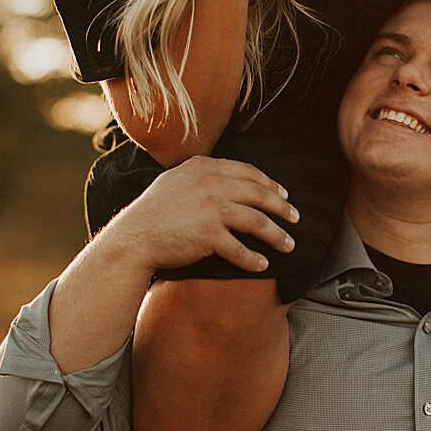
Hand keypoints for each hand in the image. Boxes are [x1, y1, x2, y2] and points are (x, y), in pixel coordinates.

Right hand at [124, 158, 298, 276]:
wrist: (134, 237)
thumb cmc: (153, 211)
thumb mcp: (176, 179)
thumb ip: (201, 174)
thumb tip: (223, 175)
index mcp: (205, 166)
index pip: (248, 171)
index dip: (270, 184)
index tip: (283, 195)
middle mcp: (212, 182)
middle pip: (259, 194)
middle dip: (281, 208)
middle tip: (296, 218)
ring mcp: (211, 208)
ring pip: (256, 221)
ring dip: (277, 234)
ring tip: (289, 245)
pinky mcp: (208, 235)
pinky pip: (239, 249)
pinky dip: (253, 259)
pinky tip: (262, 265)